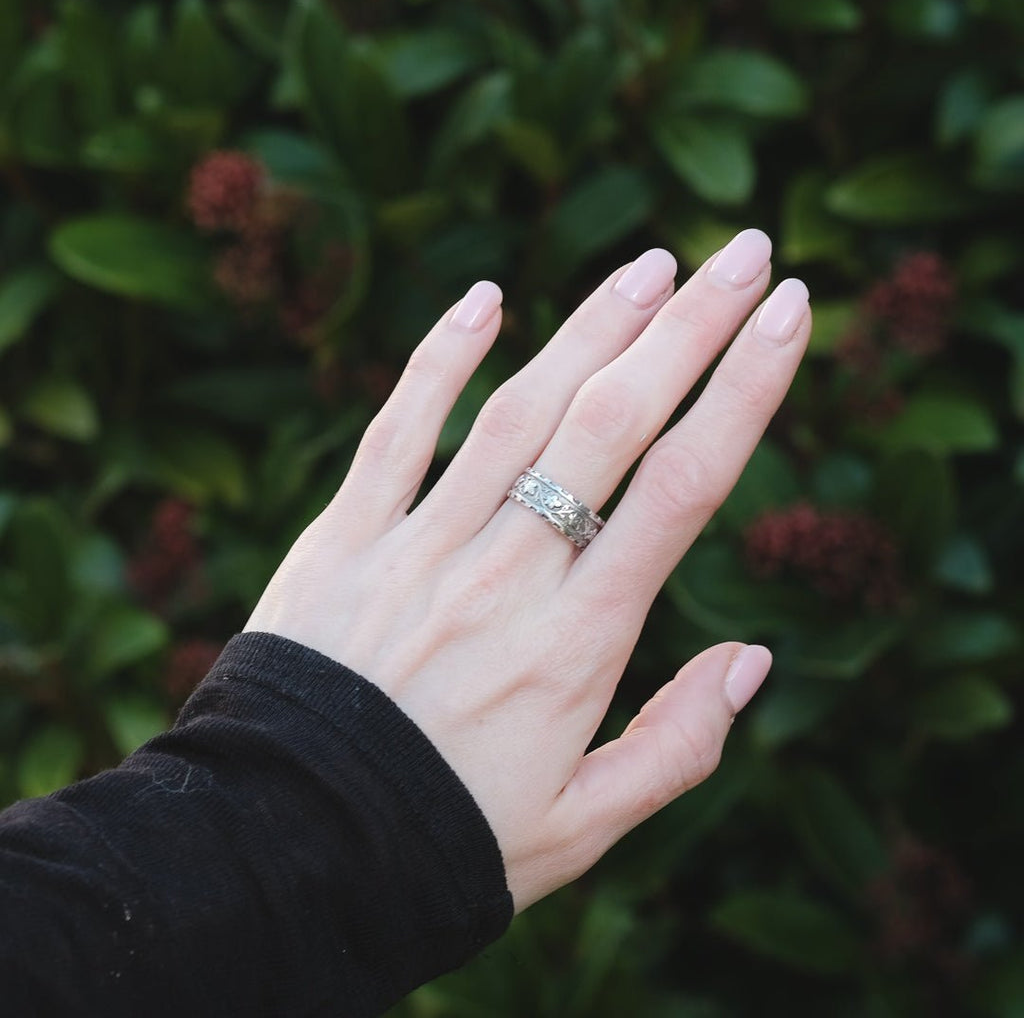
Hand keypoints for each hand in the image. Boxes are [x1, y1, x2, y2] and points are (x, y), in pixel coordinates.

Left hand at [245, 230, 810, 910]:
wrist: (287, 853)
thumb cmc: (444, 841)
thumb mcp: (585, 824)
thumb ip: (679, 744)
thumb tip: (755, 657)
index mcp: (579, 643)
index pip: (683, 488)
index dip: (746, 391)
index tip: (791, 317)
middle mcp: (506, 577)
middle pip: (612, 423)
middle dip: (690, 327)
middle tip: (745, 252)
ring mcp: (417, 549)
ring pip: (517, 411)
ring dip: (590, 326)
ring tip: (652, 264)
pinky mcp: (341, 540)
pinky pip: (397, 431)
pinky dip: (439, 359)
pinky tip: (485, 297)